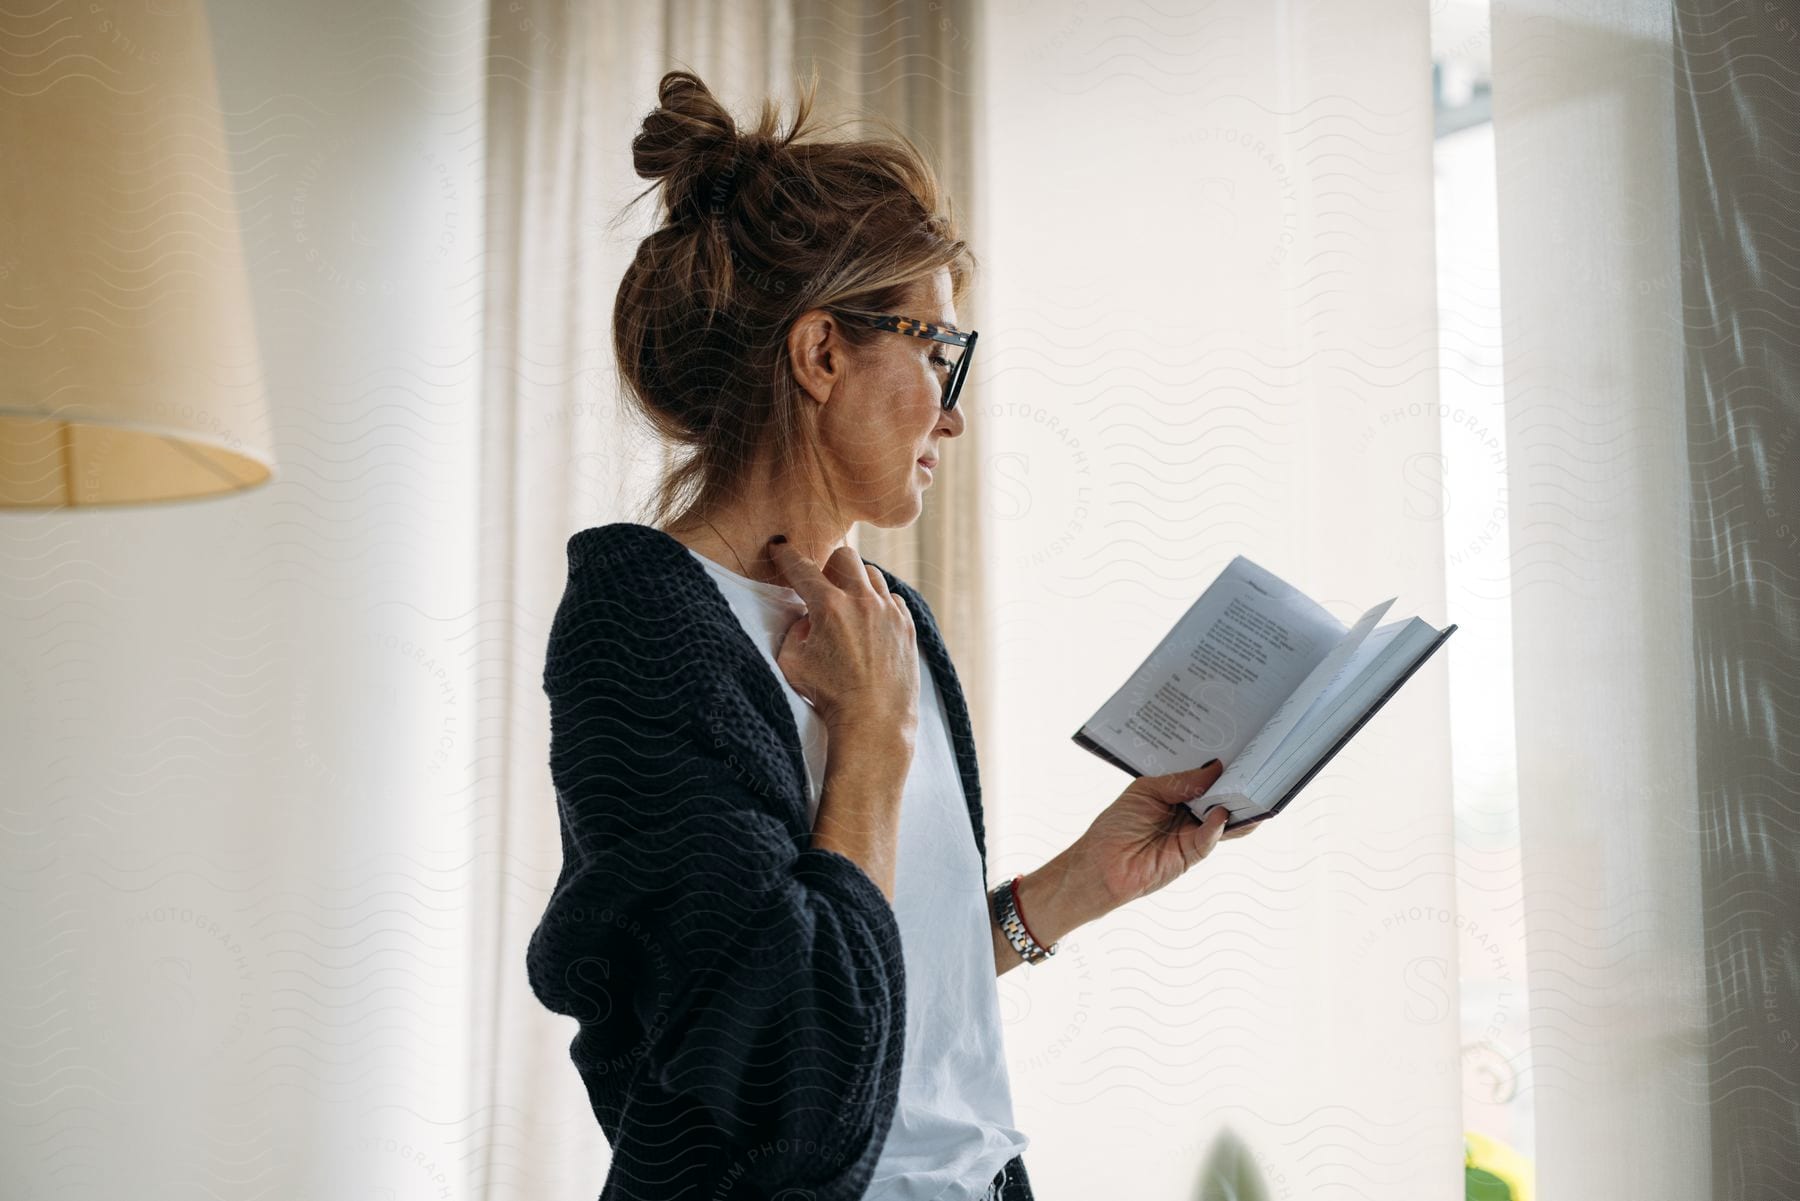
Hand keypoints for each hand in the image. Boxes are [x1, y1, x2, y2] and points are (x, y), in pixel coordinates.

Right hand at [766, 536, 919, 739]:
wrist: (873, 723)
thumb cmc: (828, 697)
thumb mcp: (792, 662)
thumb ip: (794, 630)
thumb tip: (807, 617)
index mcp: (830, 607)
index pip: (802, 568)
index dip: (787, 556)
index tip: (780, 548)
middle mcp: (863, 601)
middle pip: (845, 557)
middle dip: (828, 566)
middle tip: (821, 586)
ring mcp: (890, 612)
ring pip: (872, 575)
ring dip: (856, 583)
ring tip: (848, 606)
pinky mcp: (907, 627)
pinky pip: (892, 599)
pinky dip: (879, 604)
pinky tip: (870, 623)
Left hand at [1063, 759, 1261, 913]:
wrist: (1101, 864)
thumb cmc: (1117, 825)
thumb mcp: (1147, 790)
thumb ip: (1182, 781)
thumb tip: (1216, 767)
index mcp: (1177, 793)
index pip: (1205, 777)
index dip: (1220, 766)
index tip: (1239, 749)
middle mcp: (1189, 812)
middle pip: (1219, 796)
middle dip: (1235, 783)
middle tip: (1253, 765)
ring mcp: (1193, 832)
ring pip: (1224, 818)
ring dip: (1236, 805)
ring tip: (1250, 789)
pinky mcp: (1193, 853)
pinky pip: (1211, 838)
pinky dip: (1217, 826)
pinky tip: (1221, 813)